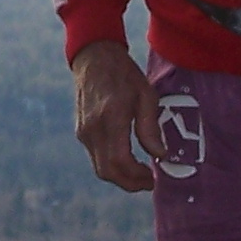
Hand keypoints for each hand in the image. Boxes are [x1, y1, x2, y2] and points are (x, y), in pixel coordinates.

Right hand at [71, 41, 157, 193]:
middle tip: (149, 181)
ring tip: (142, 172)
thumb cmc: (124, 74)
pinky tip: (128, 158)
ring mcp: (83, 132)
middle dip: (129, 183)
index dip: (138, 176)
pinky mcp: (81, 132)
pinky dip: (112, 165)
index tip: (154, 177)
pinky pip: (96, 158)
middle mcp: (93, 129)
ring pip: (100, 168)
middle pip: (107, 172)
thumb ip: (150, 127)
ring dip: (121, 176)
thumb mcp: (146, 95)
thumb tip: (160, 155)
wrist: (94, 58)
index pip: (120, 161)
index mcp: (110, 118)